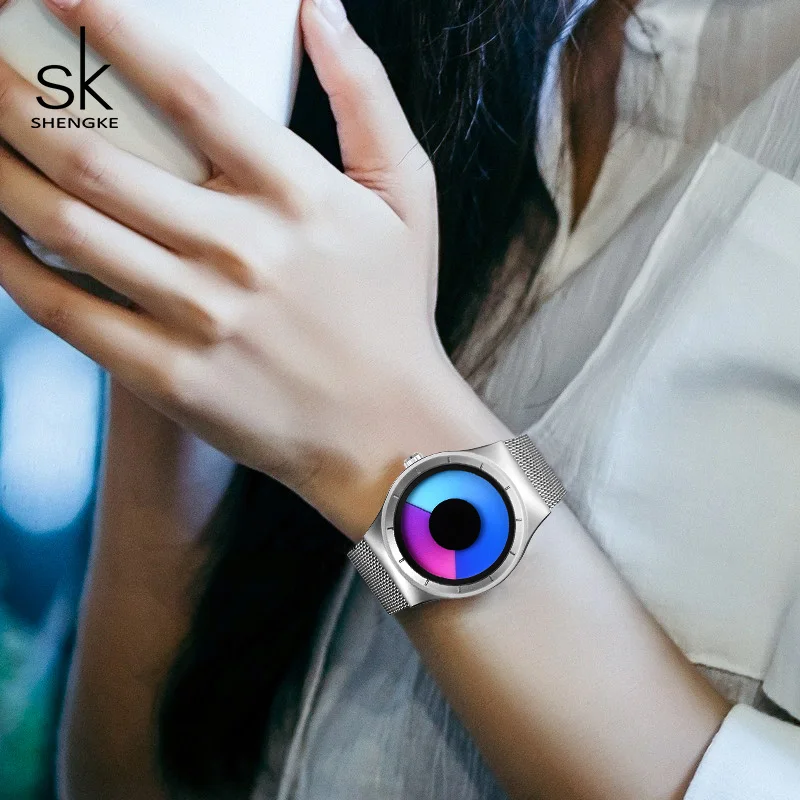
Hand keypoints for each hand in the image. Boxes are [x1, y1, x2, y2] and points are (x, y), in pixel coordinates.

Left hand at [0, 0, 480, 535]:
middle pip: (96, 151)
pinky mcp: (168, 375)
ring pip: (64, 223)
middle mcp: (241, 249)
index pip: (188, 90)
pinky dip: (9, 263)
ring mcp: (199, 316)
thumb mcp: (407, 199)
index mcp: (299, 197)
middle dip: (15, 89)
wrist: (385, 430)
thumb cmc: (393, 313)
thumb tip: (322, 8)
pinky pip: (64, 308)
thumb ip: (368, 98)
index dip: (111, 28)